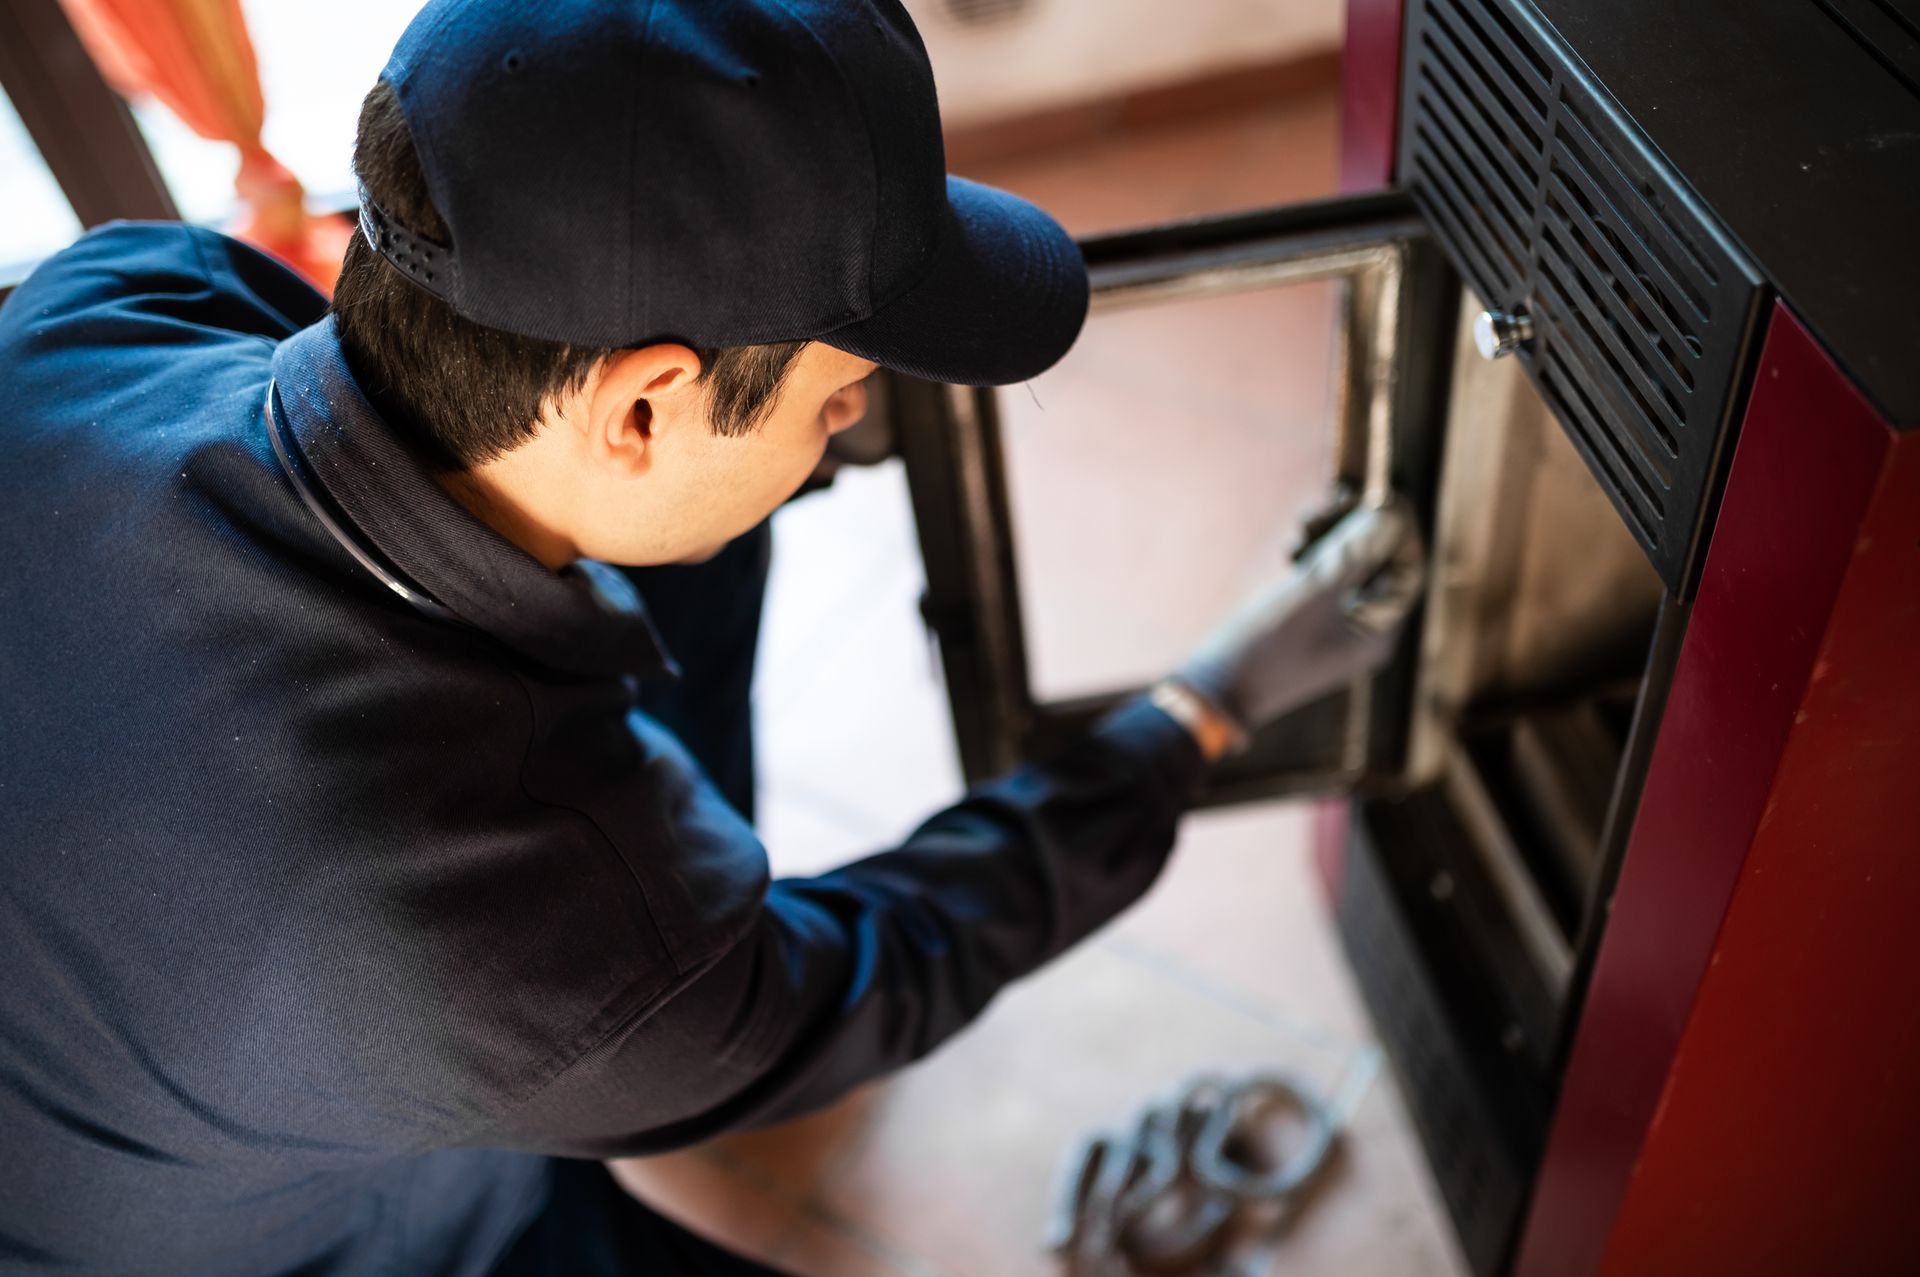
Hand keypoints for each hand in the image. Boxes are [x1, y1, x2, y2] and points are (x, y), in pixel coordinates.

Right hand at [1172, 498, 1424, 747]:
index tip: (1377, 492)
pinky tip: (1291, 547)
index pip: (1407, 568)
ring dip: (1330, 540)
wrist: (1215, 690)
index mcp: (1379, 632)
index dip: (1397, 527)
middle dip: (1356, 529)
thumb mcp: (1313, 591)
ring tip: (1301, 526)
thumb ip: (1357, 552)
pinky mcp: (1310, 624)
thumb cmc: (1267, 644)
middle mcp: (1367, 631)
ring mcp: (1338, 628)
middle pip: (1379, 564)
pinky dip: (1313, 560)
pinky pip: (1325, 582)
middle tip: (1331, 501)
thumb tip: (1393, 516)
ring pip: (1349, 568)